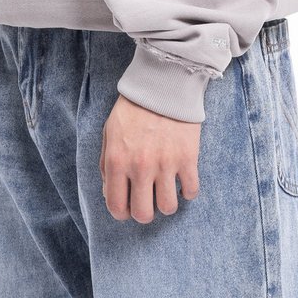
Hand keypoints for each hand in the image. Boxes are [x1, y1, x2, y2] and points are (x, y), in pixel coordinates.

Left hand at [99, 93, 200, 222]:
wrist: (162, 83)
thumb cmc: (133, 108)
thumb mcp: (109, 132)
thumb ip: (106, 164)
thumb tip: (110, 191)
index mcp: (118, 161)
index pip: (116, 207)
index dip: (122, 212)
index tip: (128, 206)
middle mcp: (140, 167)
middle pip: (143, 214)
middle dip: (145, 212)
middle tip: (148, 201)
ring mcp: (166, 164)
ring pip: (168, 208)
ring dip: (167, 203)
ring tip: (166, 190)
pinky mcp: (188, 158)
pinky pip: (191, 191)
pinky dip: (187, 191)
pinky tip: (182, 180)